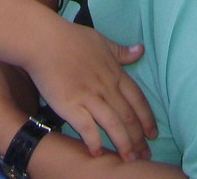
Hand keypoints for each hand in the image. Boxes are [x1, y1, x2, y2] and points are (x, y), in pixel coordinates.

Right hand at [25, 22, 154, 161]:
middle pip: (128, 116)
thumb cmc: (70, 38)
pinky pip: (86, 127)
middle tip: (144, 155)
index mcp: (114, 72)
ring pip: (113, 124)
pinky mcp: (70, 104)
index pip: (137, 99)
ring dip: (123, 144)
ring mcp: (88, 96)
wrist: (43, 40)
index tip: (153, 134)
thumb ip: (120, 51)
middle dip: (138, 138)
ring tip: (129, 159)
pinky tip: (97, 152)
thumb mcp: (100, 40)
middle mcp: (105, 86)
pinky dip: (94, 141)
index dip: (147, 118)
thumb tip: (140, 50)